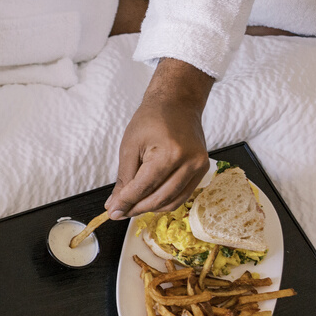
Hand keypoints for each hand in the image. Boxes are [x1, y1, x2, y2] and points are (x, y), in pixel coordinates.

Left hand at [105, 58, 214, 218]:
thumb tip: (116, 204)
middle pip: (160, 198)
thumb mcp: (129, 146)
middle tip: (118, 212)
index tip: (112, 212)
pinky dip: (164, 201)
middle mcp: (189, 162)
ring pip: (172, 201)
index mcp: (170, 154)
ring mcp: (199, 167)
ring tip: (131, 207)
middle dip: (136, 208)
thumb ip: (123, 178)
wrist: (177, 103)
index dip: (126, 202)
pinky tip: (148, 200)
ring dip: (150, 208)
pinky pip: (182, 195)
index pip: (144, 187)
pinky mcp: (202, 169)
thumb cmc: (151, 119)